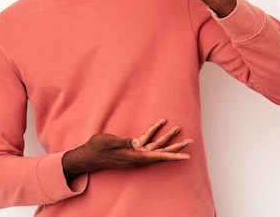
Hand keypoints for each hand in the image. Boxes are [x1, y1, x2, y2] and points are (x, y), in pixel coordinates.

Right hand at [62, 119, 192, 180]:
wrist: (89, 156)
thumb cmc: (98, 149)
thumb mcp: (110, 142)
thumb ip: (124, 142)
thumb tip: (138, 142)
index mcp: (135, 157)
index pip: (159, 156)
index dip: (173, 155)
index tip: (187, 156)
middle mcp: (138, 157)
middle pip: (162, 152)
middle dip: (176, 146)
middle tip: (190, 141)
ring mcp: (135, 154)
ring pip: (156, 146)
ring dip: (167, 138)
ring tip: (177, 129)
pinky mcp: (132, 149)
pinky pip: (146, 141)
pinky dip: (153, 132)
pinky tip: (159, 124)